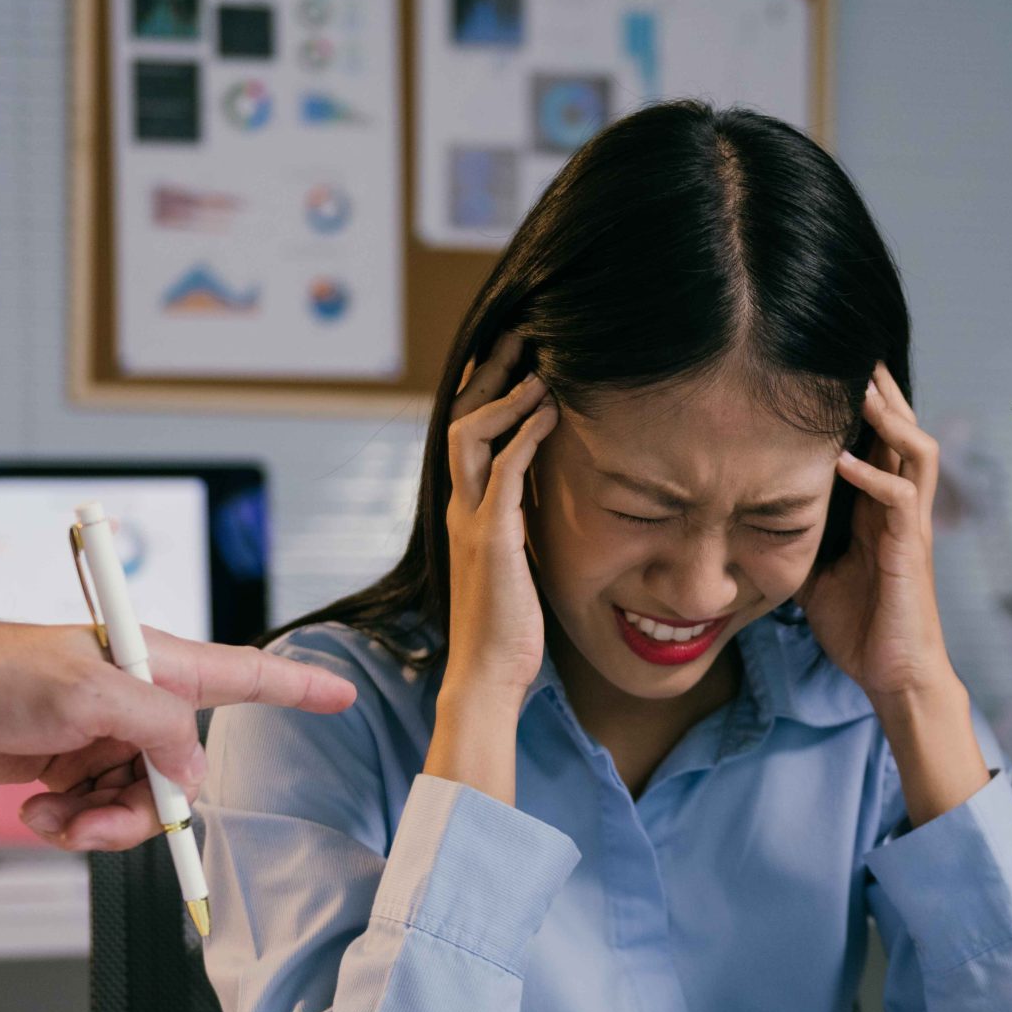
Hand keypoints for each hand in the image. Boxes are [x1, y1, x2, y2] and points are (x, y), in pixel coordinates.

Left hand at [0, 613, 356, 849]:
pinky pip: (99, 816)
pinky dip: (71, 825)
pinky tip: (36, 810)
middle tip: (96, 812)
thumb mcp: (85, 691)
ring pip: (142, 806)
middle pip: (185, 774)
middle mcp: (137, 702)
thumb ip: (156, 727)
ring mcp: (104, 739)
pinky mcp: (71, 768)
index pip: (246, 674)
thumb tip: (191, 773)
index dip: (297, 687)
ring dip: (98, 823)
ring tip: (52, 813)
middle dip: (147, 809)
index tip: (341, 696)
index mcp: (155, 665)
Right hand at [437, 334, 558, 702]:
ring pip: (471, 434)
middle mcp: (461, 507)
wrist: (486, 675)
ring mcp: (473, 521)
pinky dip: (525, 436)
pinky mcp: (492, 539)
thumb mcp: (515, 564)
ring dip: (506, 396)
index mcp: (466, 511)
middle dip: (490, 373)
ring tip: (539, 367)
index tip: (514, 357)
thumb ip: (519, 528)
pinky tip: (550, 413)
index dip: (486, 390)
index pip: (467, 433)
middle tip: (520, 336)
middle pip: (461, 418)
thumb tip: (543, 508)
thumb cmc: (507, 629)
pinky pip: (504, 472)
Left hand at [798, 364, 957, 702]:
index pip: (878, 438)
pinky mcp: (911, 551)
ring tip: (861, 390)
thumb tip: (742, 517)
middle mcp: (900, 507)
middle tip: (855, 352)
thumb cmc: (859, 627)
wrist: (893, 677)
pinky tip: (844, 460)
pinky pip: (903, 499)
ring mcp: (909, 526)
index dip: (862, 403)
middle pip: (903, 428)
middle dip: (882, 389)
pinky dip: (874, 475)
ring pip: (916, 450)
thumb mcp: (812, 572)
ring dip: (889, 418)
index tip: (829, 368)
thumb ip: (793, 537)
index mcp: (879, 507)